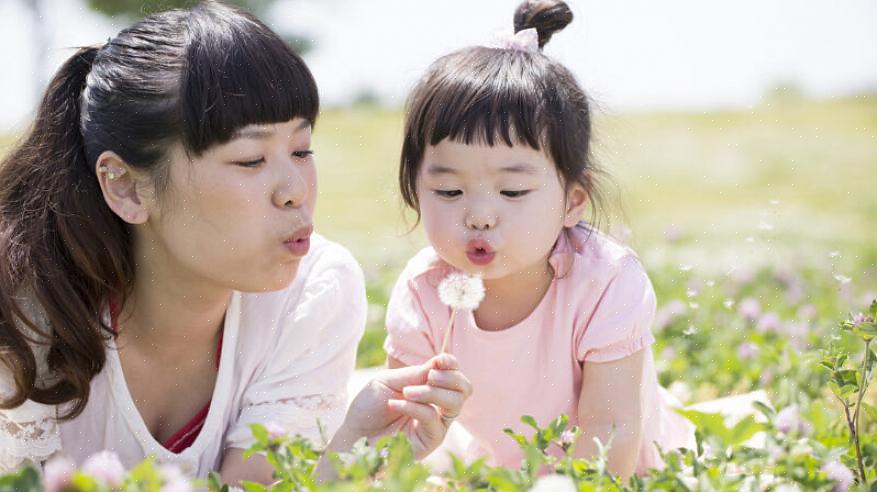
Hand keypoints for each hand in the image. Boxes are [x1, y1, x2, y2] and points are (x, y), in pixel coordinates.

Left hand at [339, 353, 471, 458]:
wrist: (354, 433)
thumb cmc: (369, 406)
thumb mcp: (390, 381)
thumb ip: (415, 374)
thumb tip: (440, 362)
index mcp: (431, 388)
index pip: (455, 375)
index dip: (452, 365)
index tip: (439, 360)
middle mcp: (438, 406)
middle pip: (464, 389)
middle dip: (450, 377)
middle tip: (429, 375)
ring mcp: (436, 424)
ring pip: (454, 404)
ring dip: (432, 392)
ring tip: (407, 391)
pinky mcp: (430, 441)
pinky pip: (433, 419)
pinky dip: (415, 407)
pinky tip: (395, 404)